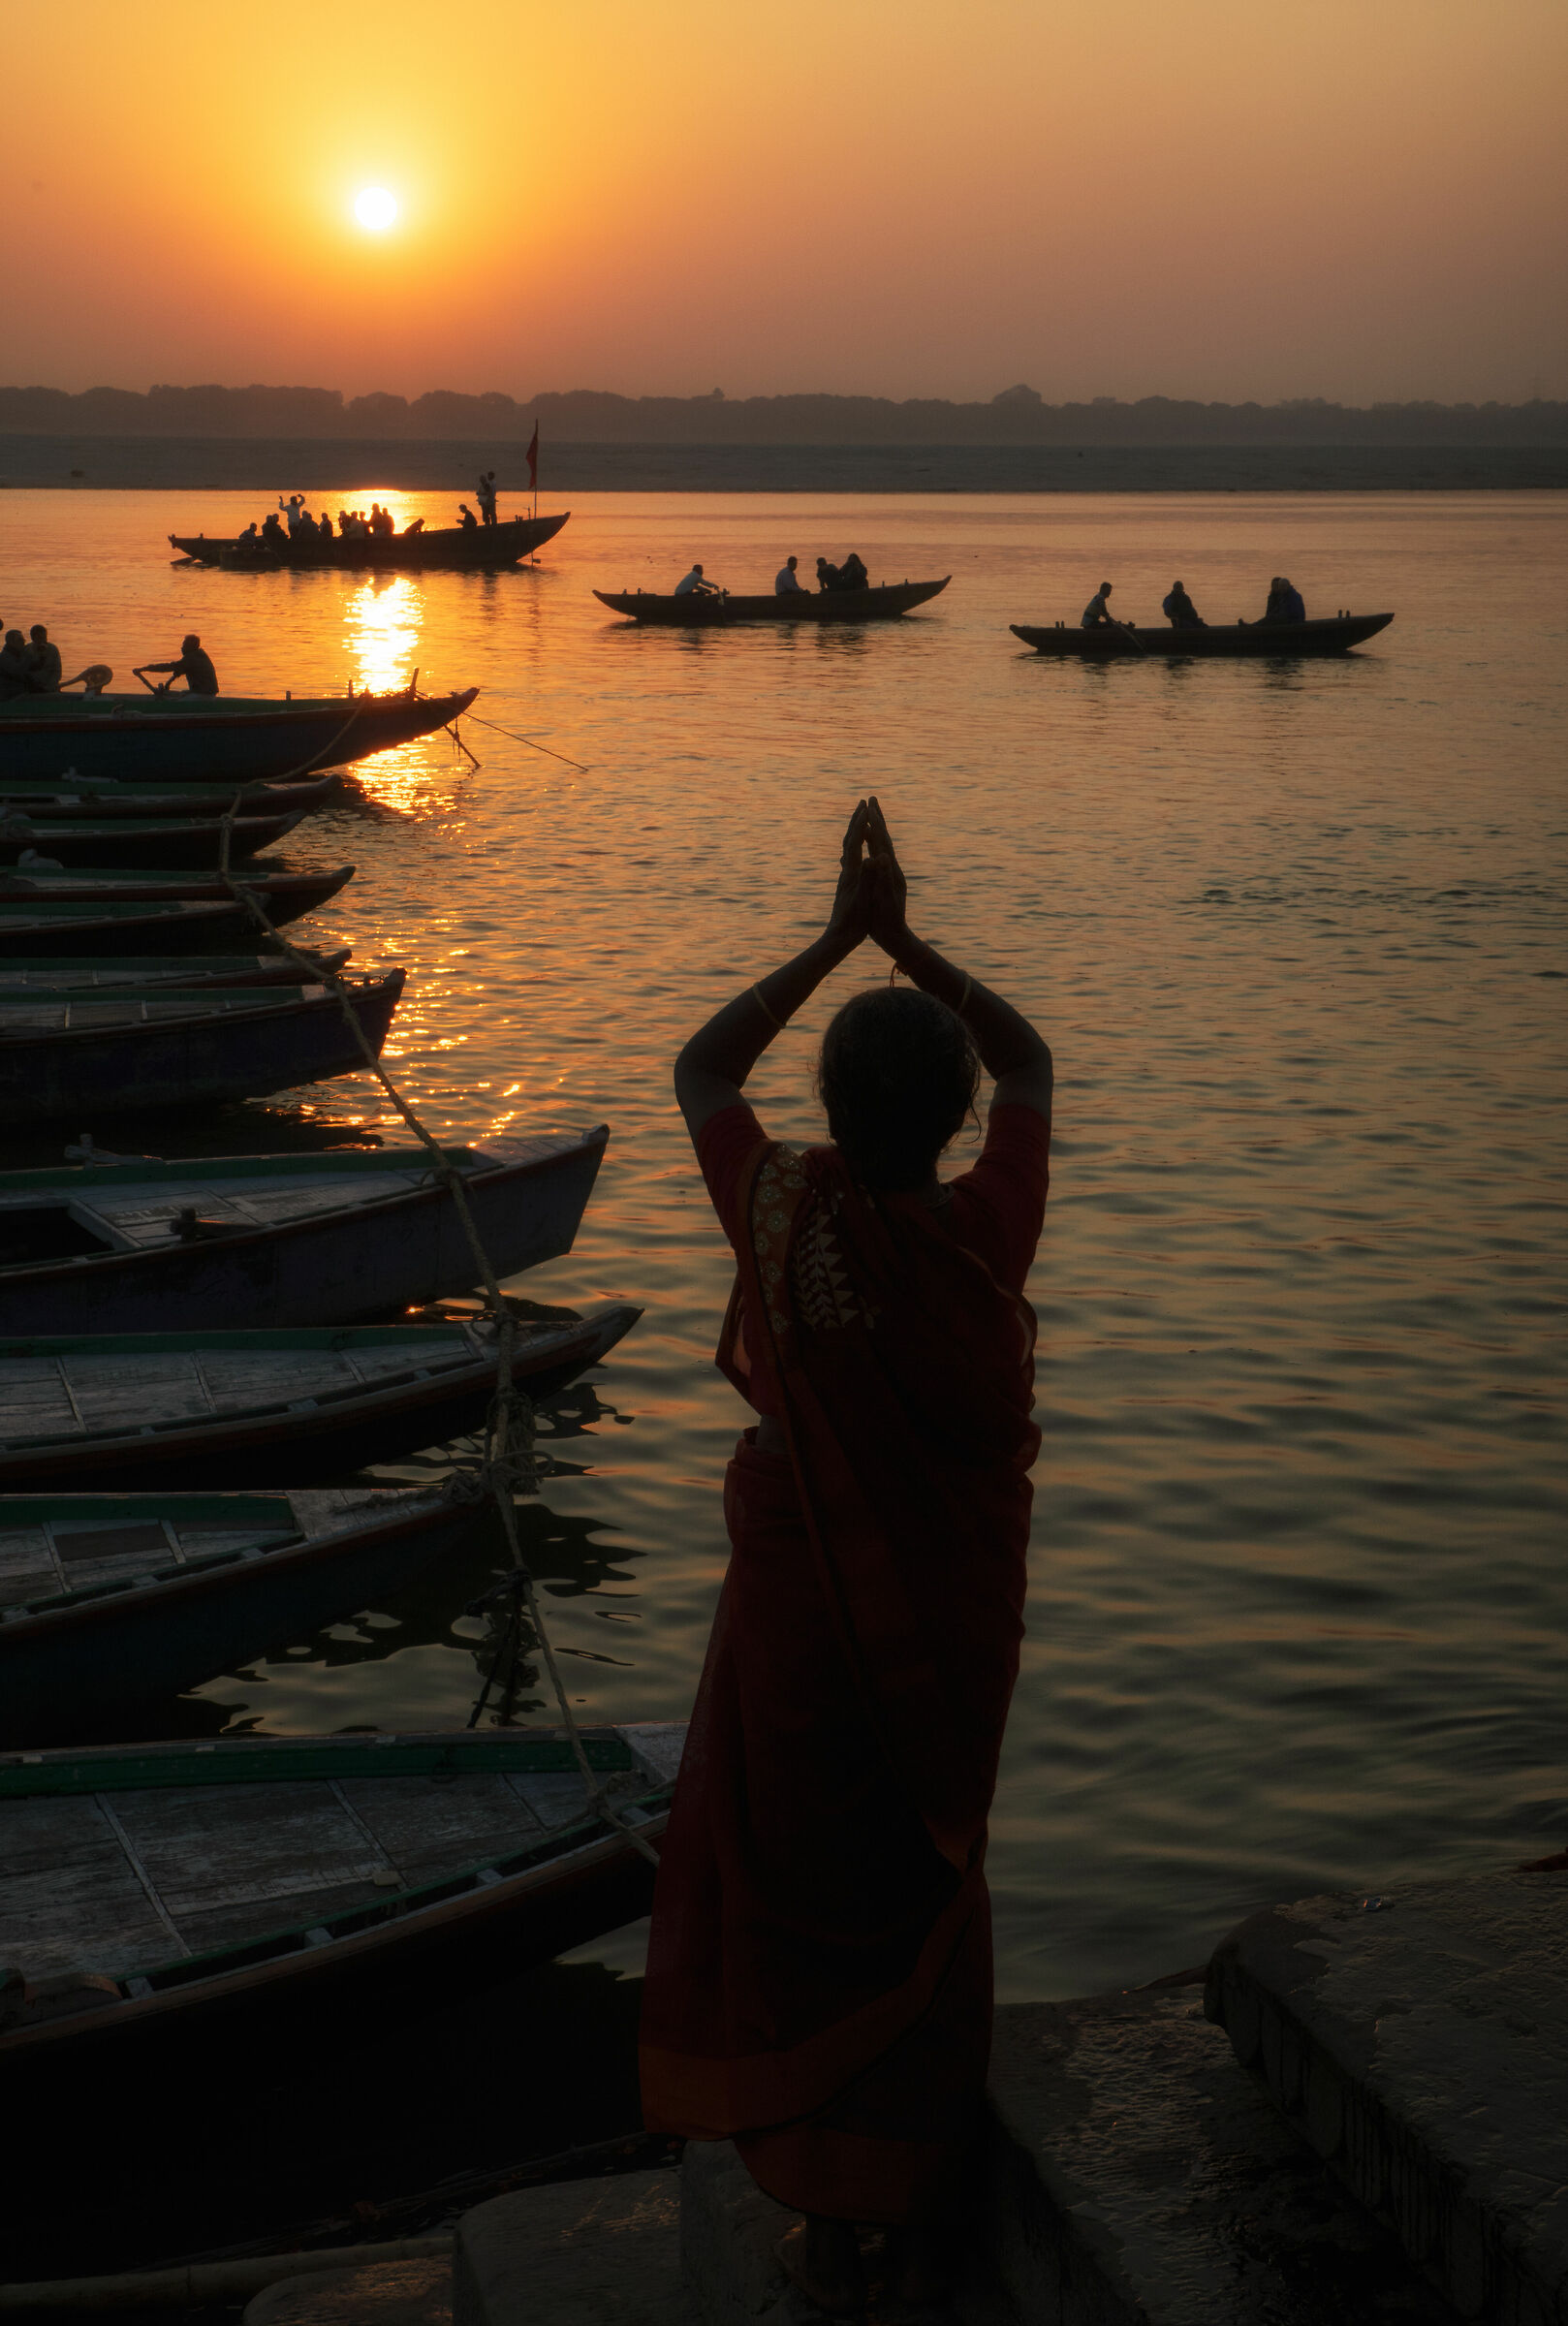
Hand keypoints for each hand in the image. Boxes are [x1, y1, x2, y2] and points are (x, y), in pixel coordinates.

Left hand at [823, 800, 870, 948]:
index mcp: (852, 873)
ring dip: (855, 831)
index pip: (855, 842)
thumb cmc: (853, 922)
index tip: (867, 806)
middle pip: (849, 840)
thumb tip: (874, 858)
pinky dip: (855, 847)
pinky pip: (851, 859)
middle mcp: (846, 872)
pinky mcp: (846, 885)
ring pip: (848, 849)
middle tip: (862, 802)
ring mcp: (845, 878)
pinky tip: (855, 850)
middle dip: (856, 820)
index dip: (861, 823)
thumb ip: (868, 877)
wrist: (838, 938)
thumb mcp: (863, 899)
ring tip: (861, 820)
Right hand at [864, 795, 908, 954]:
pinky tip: (862, 844)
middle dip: (878, 818)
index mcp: (890, 871)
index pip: (883, 841)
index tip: (870, 804)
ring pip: (880, 846)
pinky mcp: (884, 880)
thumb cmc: (887, 919)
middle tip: (872, 798)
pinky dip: (868, 846)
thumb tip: (883, 856)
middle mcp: (891, 868)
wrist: (894, 935)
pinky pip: (875, 857)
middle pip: (884, 838)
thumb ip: (883, 877)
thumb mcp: (885, 898)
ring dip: (874, 828)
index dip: (876, 822)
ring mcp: (888, 874)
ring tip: (868, 814)